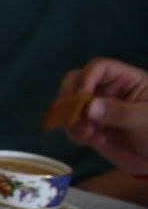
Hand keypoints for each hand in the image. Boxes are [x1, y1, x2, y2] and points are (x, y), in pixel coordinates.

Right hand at [59, 58, 147, 176]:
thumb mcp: (145, 120)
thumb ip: (120, 112)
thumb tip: (89, 107)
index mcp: (125, 80)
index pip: (100, 67)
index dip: (87, 78)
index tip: (82, 96)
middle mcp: (107, 91)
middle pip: (76, 81)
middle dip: (70, 97)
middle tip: (73, 114)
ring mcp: (96, 110)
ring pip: (69, 105)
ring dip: (71, 119)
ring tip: (88, 135)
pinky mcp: (90, 127)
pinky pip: (72, 126)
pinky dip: (75, 133)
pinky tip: (94, 141)